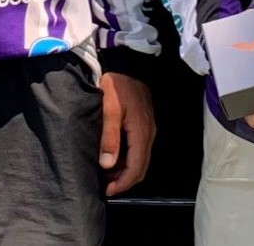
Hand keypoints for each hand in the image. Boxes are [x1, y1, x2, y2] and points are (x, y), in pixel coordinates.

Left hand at [99, 71, 156, 195]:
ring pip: (140, 159)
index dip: (123, 183)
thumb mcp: (108, 109)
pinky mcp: (144, 124)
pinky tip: (113, 157)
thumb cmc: (116, 85)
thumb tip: (108, 165)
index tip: (107, 190)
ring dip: (125, 170)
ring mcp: (148, 129)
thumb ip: (109, 137)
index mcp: (141, 133)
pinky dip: (127, 159)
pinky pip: (138, 149)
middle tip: (105, 185)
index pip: (136, 168)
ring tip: (105, 174)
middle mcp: (149, 134)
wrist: (128, 63)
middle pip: (141, 167)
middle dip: (124, 180)